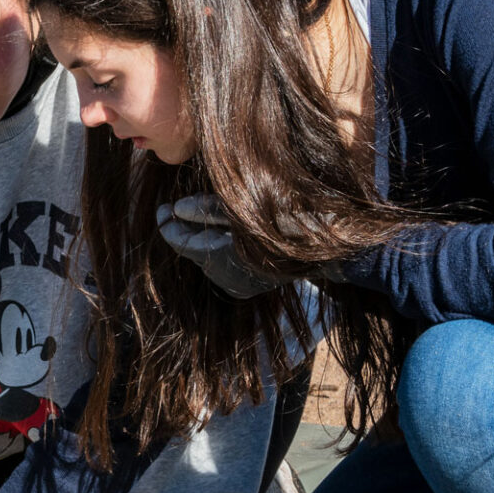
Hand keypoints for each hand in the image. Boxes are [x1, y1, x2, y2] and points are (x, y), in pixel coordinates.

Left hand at [157, 195, 289, 298]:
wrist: (332, 244)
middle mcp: (227, 279)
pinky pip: (224, 266)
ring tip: (201, 217)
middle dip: (187, 229)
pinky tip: (225, 234)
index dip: (168, 225)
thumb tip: (175, 210)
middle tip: (174, 210)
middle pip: (195, 249)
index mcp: (224, 258)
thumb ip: (207, 210)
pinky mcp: (248, 288)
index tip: (161, 209)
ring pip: (209, 257)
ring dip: (204, 238)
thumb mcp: (244, 205)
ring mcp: (238, 286)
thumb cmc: (290, 215)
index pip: (182, 242)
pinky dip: (220, 249)